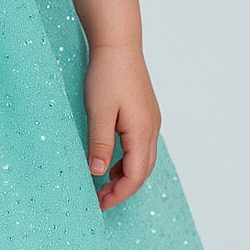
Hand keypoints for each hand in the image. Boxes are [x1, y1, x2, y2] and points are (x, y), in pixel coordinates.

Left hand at [82, 41, 160, 211]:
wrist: (119, 44)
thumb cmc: (107, 75)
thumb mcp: (98, 111)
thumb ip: (99, 143)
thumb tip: (97, 172)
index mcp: (142, 132)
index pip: (134, 176)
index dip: (118, 194)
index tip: (99, 205)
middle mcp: (152, 129)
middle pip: (142, 172)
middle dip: (122, 190)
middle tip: (100, 201)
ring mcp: (150, 121)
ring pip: (142, 159)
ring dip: (125, 176)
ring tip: (102, 185)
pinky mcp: (144, 114)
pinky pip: (139, 146)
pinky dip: (126, 160)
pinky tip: (110, 160)